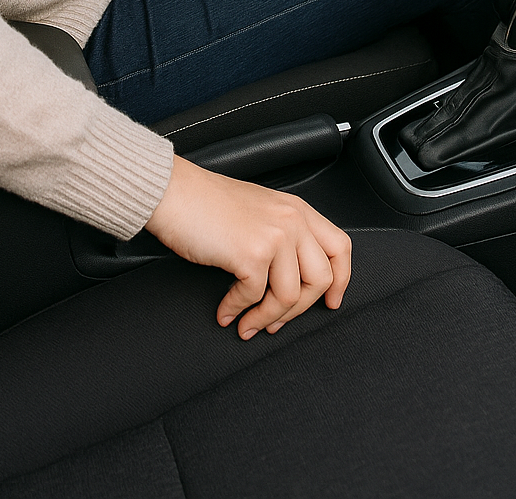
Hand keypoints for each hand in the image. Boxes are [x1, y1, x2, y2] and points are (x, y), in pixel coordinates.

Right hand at [146, 154, 351, 338]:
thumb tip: (290, 276)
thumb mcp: (258, 210)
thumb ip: (282, 233)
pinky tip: (226, 311)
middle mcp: (292, 220)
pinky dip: (238, 310)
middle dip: (299, 310)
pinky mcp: (252, 253)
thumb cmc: (206, 202)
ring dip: (267, 318)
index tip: (331, 302)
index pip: (339, 247)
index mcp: (297, 209)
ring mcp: (275, 236)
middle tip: (277, 322)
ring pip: (291, 295)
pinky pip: (255, 297)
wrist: (174, 192)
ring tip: (248, 323)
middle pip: (321, 278)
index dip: (341, 280)